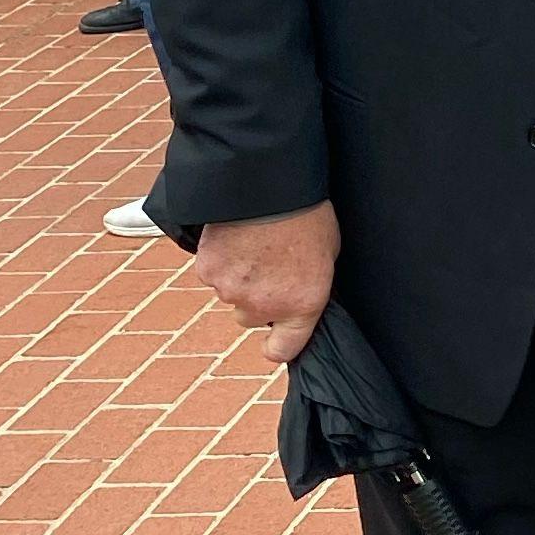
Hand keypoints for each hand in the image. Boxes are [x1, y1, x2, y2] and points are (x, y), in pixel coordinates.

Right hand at [194, 201, 339, 361]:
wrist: (270, 185)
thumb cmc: (307, 215)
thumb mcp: (327, 256)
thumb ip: (308, 286)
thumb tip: (298, 293)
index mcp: (300, 305)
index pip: (282, 350)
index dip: (278, 343)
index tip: (277, 337)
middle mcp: (263, 305)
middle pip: (249, 317)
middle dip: (254, 298)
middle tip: (267, 266)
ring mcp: (231, 289)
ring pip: (229, 292)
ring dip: (238, 275)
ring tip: (254, 244)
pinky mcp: (208, 269)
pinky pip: (211, 271)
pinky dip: (220, 258)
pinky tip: (236, 236)